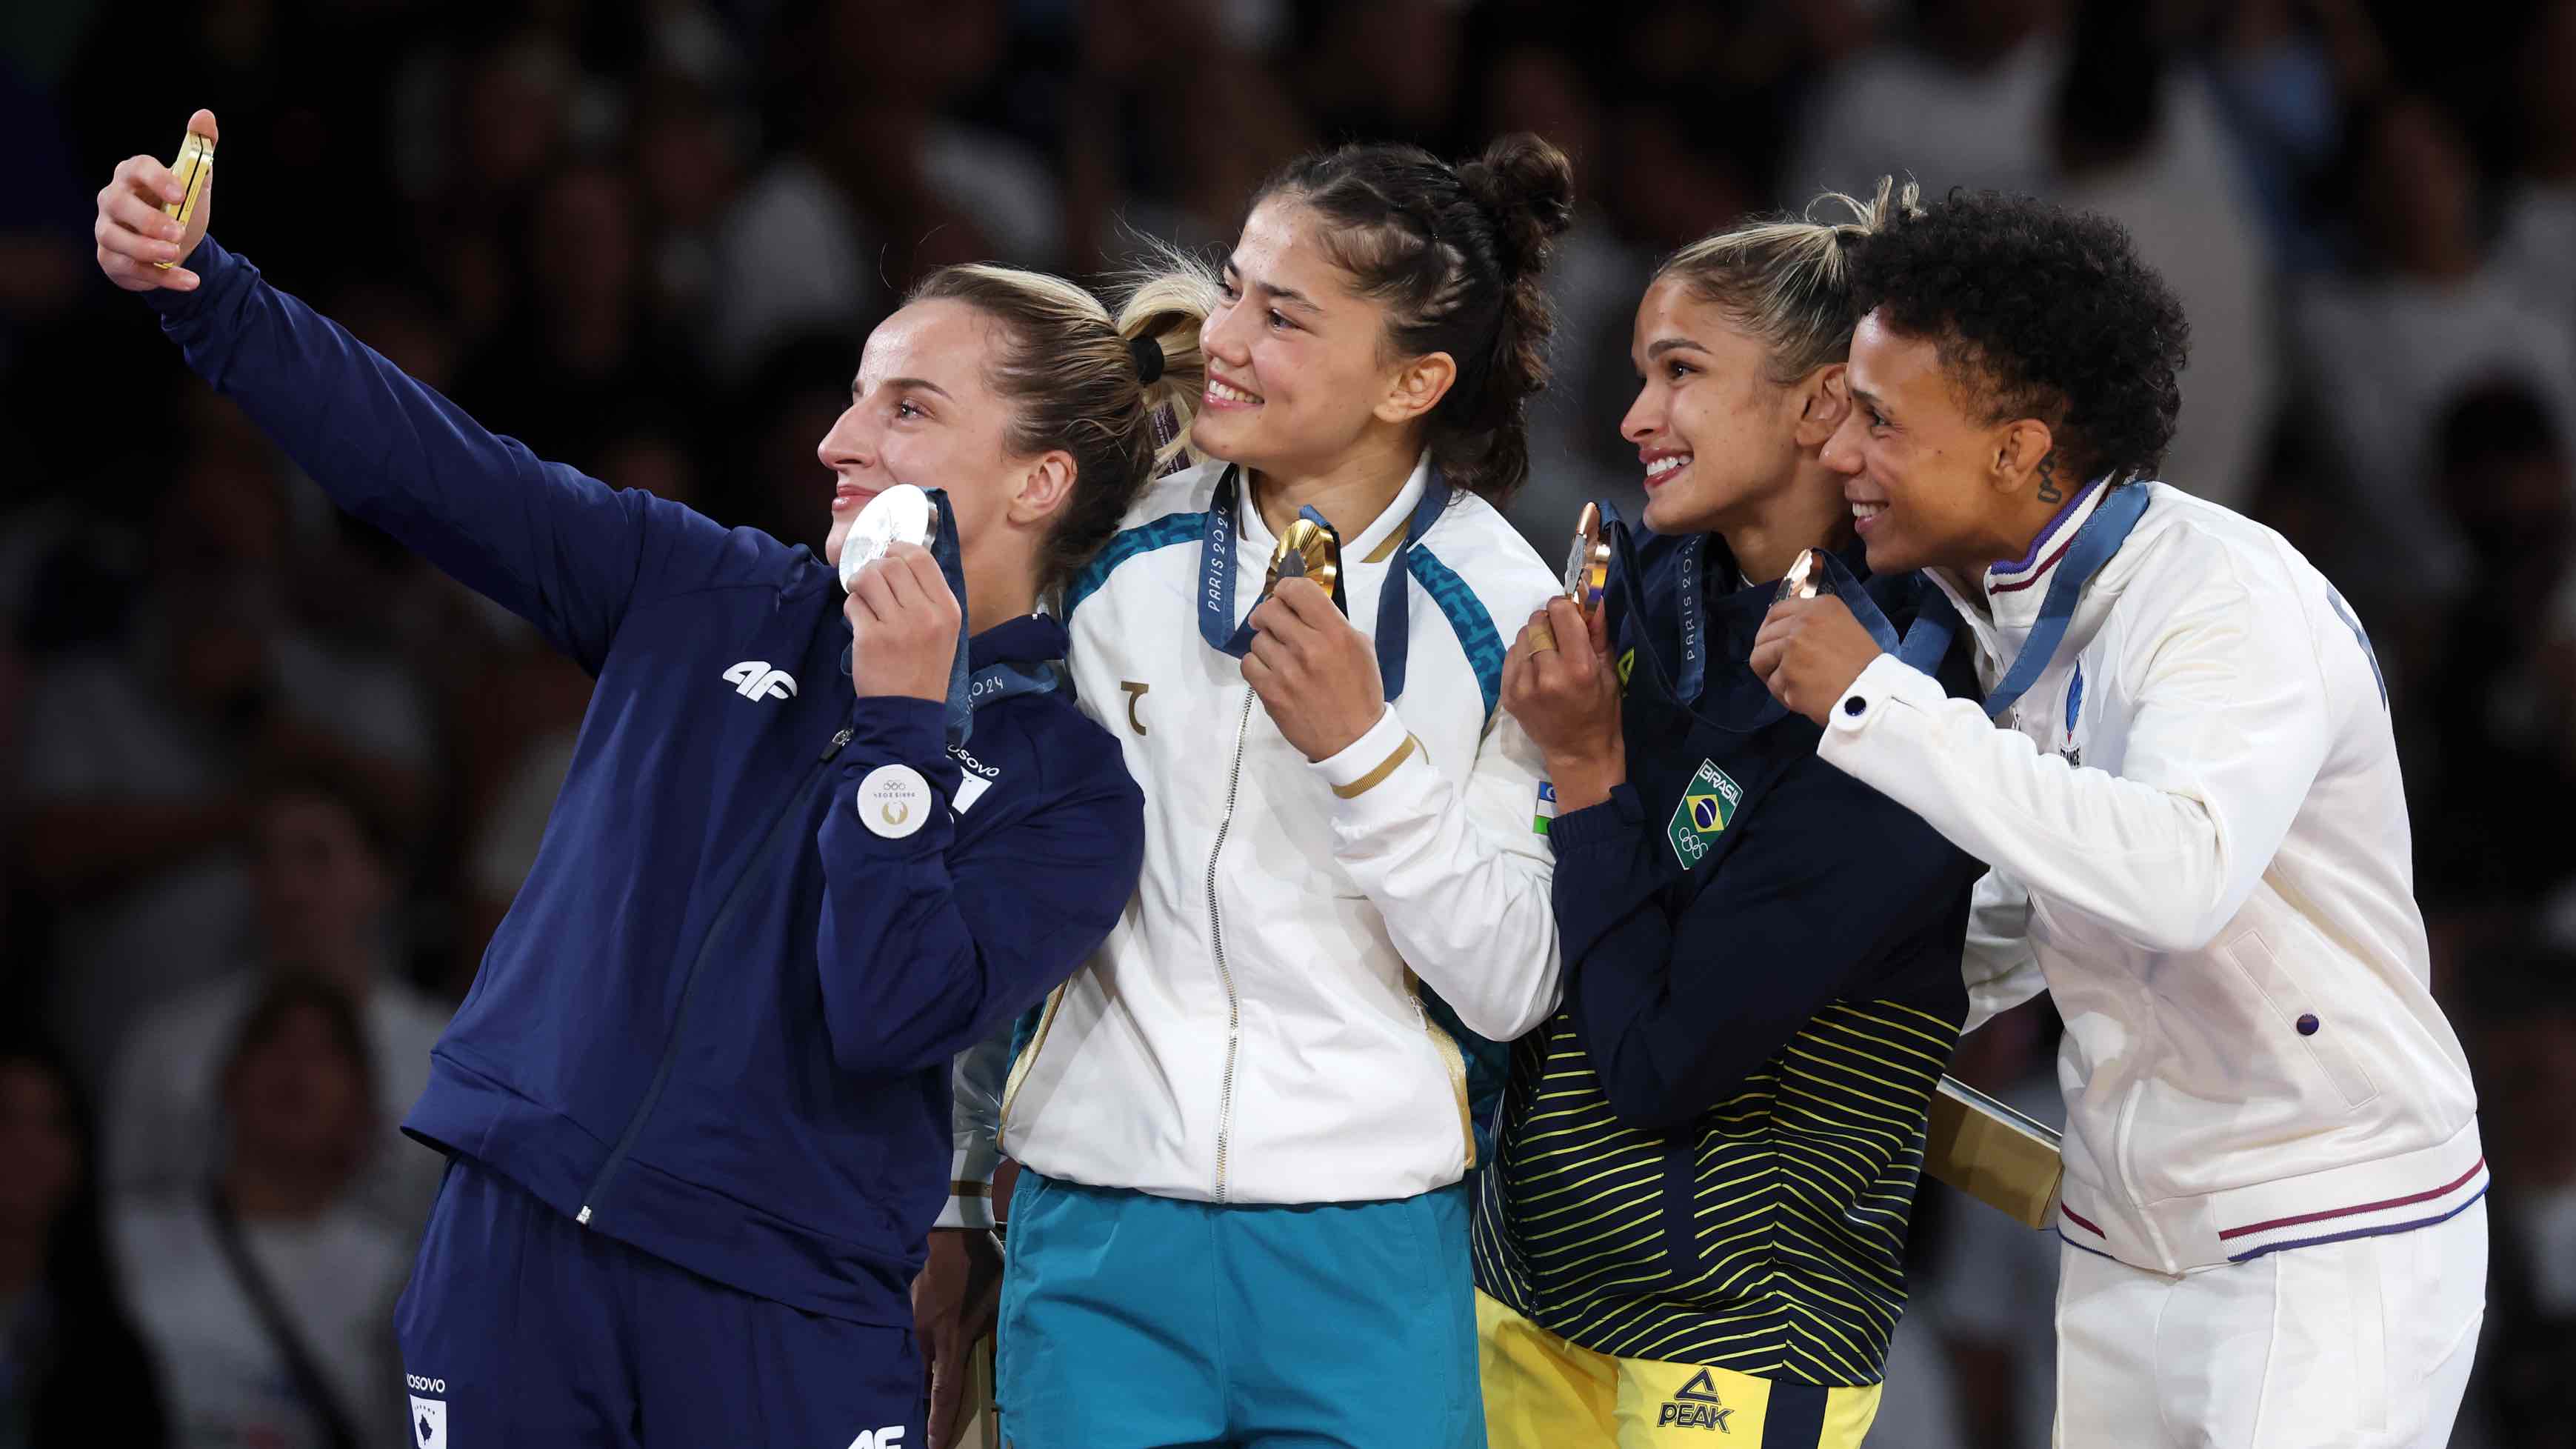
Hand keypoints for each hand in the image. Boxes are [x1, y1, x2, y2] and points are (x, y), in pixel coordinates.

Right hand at [96, 109, 217, 292]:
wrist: (176, 248)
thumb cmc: (179, 208)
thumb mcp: (195, 183)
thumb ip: (200, 151)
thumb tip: (205, 115)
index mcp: (133, 176)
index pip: (136, 167)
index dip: (156, 178)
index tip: (180, 191)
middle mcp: (112, 199)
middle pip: (117, 204)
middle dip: (146, 219)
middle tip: (177, 232)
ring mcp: (107, 230)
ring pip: (115, 239)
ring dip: (146, 249)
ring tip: (176, 255)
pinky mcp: (111, 259)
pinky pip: (130, 269)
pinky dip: (162, 278)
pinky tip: (190, 281)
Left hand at [845, 542, 962, 702]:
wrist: (908, 709)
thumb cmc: (925, 667)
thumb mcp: (945, 630)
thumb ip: (929, 596)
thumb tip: (902, 560)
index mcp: (947, 609)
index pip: (921, 558)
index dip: (898, 549)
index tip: (889, 556)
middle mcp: (925, 614)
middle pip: (891, 564)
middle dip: (875, 568)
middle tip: (872, 583)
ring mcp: (897, 627)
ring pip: (869, 578)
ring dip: (860, 583)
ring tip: (863, 597)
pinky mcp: (871, 638)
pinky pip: (853, 604)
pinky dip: (852, 608)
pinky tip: (860, 621)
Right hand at [912, 1227, 1003, 1448]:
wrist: (949, 1233)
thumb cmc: (981, 1266)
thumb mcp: (1003, 1301)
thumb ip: (1003, 1330)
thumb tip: (1012, 1355)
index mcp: (951, 1339)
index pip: (944, 1391)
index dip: (939, 1422)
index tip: (931, 1446)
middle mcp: (927, 1337)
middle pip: (922, 1382)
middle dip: (923, 1407)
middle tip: (924, 1428)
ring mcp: (913, 1323)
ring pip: (915, 1360)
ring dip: (919, 1378)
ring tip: (918, 1396)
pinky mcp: (906, 1308)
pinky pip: (911, 1339)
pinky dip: (916, 1351)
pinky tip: (920, 1349)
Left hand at [1241, 577, 1384, 760]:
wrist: (1354, 739)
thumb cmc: (1359, 691)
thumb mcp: (1360, 647)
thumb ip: (1332, 623)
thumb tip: (1301, 608)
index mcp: (1335, 633)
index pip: (1298, 590)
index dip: (1287, 589)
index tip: (1285, 597)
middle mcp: (1309, 648)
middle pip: (1269, 610)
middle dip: (1270, 614)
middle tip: (1275, 624)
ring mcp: (1287, 671)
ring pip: (1258, 638)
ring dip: (1266, 644)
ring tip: (1281, 657)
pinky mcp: (1271, 693)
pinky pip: (1248, 663)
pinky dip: (1257, 665)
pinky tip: (1271, 672)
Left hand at [1501, 596, 1622, 810]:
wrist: (1578, 752)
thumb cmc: (1601, 711)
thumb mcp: (1609, 671)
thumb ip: (1598, 632)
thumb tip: (1592, 597)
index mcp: (1577, 668)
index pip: (1560, 613)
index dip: (1565, 608)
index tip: (1570, 615)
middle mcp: (1547, 675)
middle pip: (1537, 622)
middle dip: (1549, 622)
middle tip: (1560, 636)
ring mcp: (1522, 686)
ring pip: (1522, 636)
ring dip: (1535, 637)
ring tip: (1548, 655)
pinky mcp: (1507, 694)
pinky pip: (1510, 655)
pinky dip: (1523, 654)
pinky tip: (1536, 668)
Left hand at [1750, 594, 1884, 725]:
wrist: (1874, 694)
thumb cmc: (1864, 666)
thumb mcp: (1844, 627)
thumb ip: (1814, 625)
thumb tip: (1784, 632)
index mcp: (1820, 606)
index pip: (1776, 611)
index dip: (1769, 629)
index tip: (1773, 643)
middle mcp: (1803, 621)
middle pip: (1763, 637)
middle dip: (1768, 656)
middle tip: (1784, 671)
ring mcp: (1792, 647)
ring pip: (1759, 659)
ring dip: (1773, 675)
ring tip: (1792, 685)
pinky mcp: (1787, 673)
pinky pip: (1773, 685)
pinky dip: (1785, 695)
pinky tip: (1805, 698)